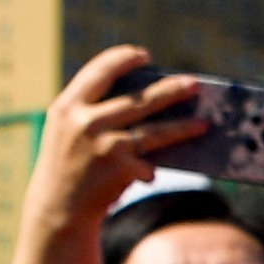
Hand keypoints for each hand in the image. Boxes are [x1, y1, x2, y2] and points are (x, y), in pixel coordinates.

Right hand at [21, 43, 207, 224]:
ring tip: (205, 123)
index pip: (99, 72)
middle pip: (139, 100)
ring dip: (184, 127)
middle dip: (171, 90)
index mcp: (67, 107)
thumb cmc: (68, 165)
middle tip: (194, 83)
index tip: (143, 54)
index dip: (122, 59)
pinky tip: (148, 174)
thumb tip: (149, 100)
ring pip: (155, 132)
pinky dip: (149, 169)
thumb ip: (94, 112)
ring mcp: (105, 145)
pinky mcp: (121, 169)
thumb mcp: (67, 131)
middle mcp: (85, 122)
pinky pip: (148, 164)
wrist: (57, 208)